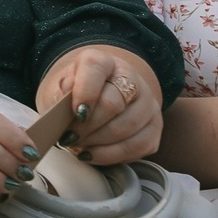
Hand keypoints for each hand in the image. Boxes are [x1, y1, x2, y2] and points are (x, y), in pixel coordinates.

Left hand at [37, 44, 162, 165]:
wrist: (100, 98)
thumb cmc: (76, 93)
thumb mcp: (62, 87)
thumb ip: (62, 93)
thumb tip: (64, 104)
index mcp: (104, 62)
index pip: (96, 68)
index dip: (85, 92)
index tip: (74, 112)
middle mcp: (132, 79)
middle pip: (112, 104)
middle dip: (86, 126)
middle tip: (67, 137)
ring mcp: (148, 104)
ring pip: (125, 128)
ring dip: (96, 142)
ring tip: (76, 146)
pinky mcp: (155, 129)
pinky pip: (137, 147)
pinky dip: (110, 155)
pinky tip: (91, 154)